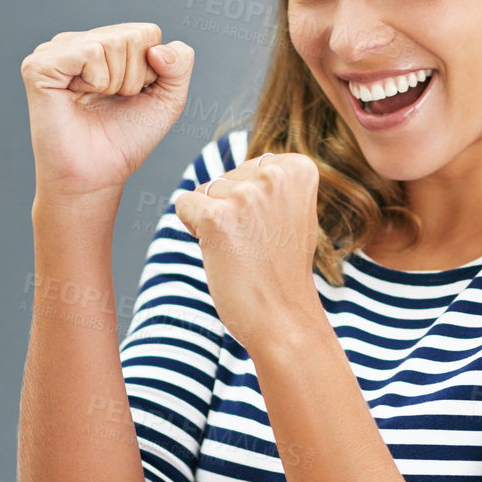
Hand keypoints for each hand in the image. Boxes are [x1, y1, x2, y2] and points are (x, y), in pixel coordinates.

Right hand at [20, 22, 194, 201]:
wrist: (97, 175)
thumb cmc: (125, 140)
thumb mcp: (167, 100)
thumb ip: (179, 65)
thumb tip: (157, 47)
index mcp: (102, 44)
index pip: (148, 33)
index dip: (150, 72)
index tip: (130, 97)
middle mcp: (78, 42)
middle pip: (133, 36)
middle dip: (134, 78)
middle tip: (111, 101)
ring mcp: (56, 50)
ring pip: (113, 42)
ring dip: (116, 82)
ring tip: (94, 100)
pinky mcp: (40, 65)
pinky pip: (90, 52)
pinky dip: (96, 81)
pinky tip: (78, 96)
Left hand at [172, 152, 322, 356]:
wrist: (283, 317)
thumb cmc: (284, 271)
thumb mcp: (293, 212)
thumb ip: (273, 183)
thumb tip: (250, 164)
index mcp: (298, 168)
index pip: (250, 166)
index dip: (251, 201)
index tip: (272, 229)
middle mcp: (274, 174)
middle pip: (225, 177)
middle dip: (230, 208)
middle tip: (256, 245)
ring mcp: (246, 194)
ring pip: (204, 191)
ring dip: (213, 221)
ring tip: (242, 250)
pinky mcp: (217, 216)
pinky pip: (184, 205)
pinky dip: (194, 229)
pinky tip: (221, 251)